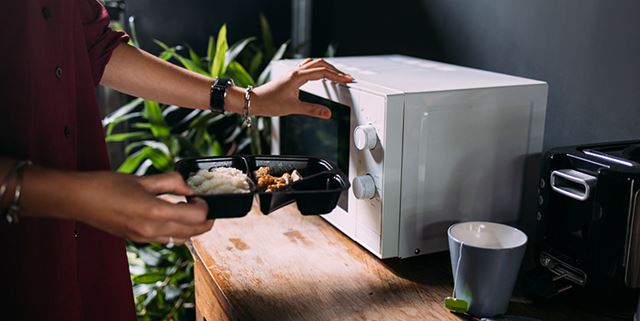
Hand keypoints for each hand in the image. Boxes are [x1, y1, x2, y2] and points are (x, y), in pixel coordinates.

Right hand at [79, 171, 211, 244]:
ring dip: (191, 228)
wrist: (79, 200)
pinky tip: (171, 217)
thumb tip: (188, 187)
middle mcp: (152, 230)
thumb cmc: (106, 186)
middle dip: (204, 220)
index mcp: (155, 212)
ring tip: (187, 210)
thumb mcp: (143, 179)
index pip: (196, 216)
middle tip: (202, 205)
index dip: (204, 206)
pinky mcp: (137, 240)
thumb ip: (171, 182)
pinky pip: (166, 241)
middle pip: (194, 233)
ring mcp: (144, 238)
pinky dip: (176, 232)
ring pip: (182, 240)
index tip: (200, 196)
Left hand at [251, 58, 353, 118]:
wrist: (255, 101)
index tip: (347, 80)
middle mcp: (296, 71)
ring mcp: (293, 72)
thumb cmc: (269, 103)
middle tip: (346, 78)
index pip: (323, 72)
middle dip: (335, 70)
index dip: (337, 76)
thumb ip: (312, 110)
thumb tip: (328, 113)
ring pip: (314, 64)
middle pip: (321, 64)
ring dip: (327, 68)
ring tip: (337, 75)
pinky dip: (318, 69)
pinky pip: (308, 67)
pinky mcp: (291, 76)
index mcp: (298, 76)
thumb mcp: (293, 108)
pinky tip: (320, 75)